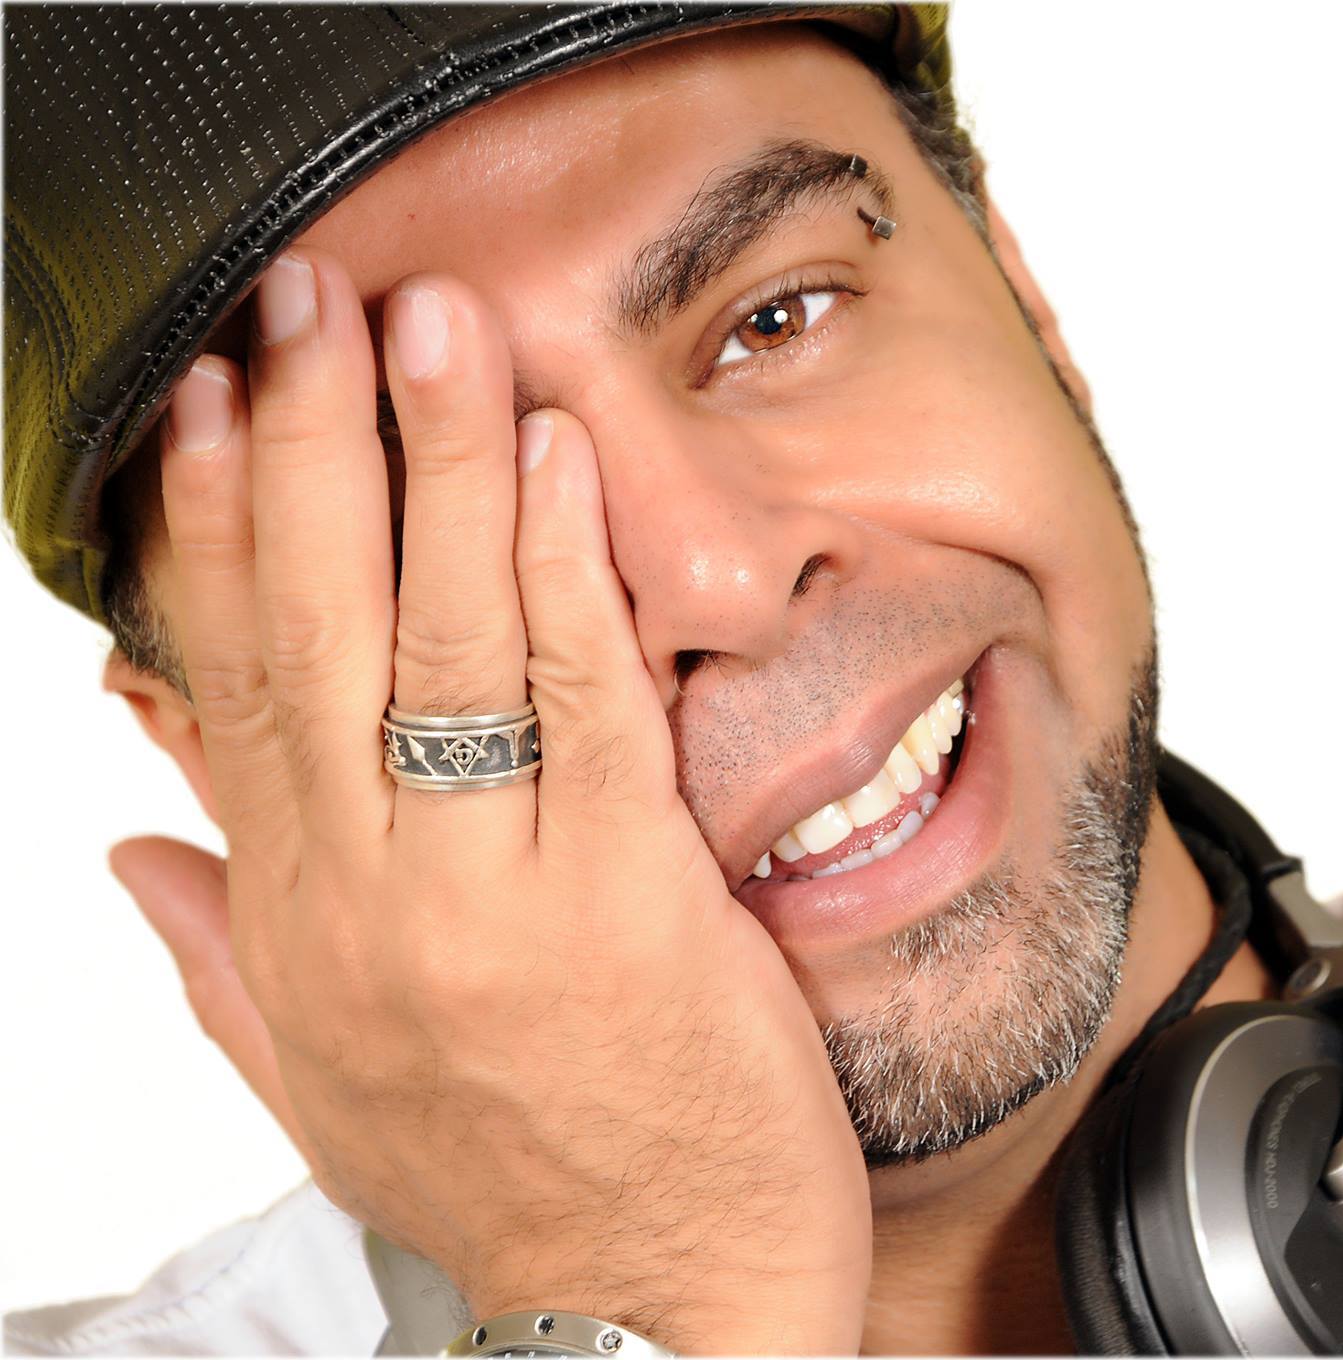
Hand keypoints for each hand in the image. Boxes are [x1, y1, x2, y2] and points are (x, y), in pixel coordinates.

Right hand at [115, 248, 869, 1351]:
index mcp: (301, 926)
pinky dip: (559, 573)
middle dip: (305, 451)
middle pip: (318, 635)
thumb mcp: (327, 1082)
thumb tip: (130, 844)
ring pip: (440, 647)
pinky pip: (580, 708)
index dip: (212, 533)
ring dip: (430, 467)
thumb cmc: (515, 1188)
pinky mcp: (624, 907)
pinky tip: (549, 463)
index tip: (203, 407)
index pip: (232, 688)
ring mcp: (492, 901)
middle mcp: (372, 901)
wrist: (651, 1321)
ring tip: (419, 323)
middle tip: (294, 298)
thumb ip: (224, 954)